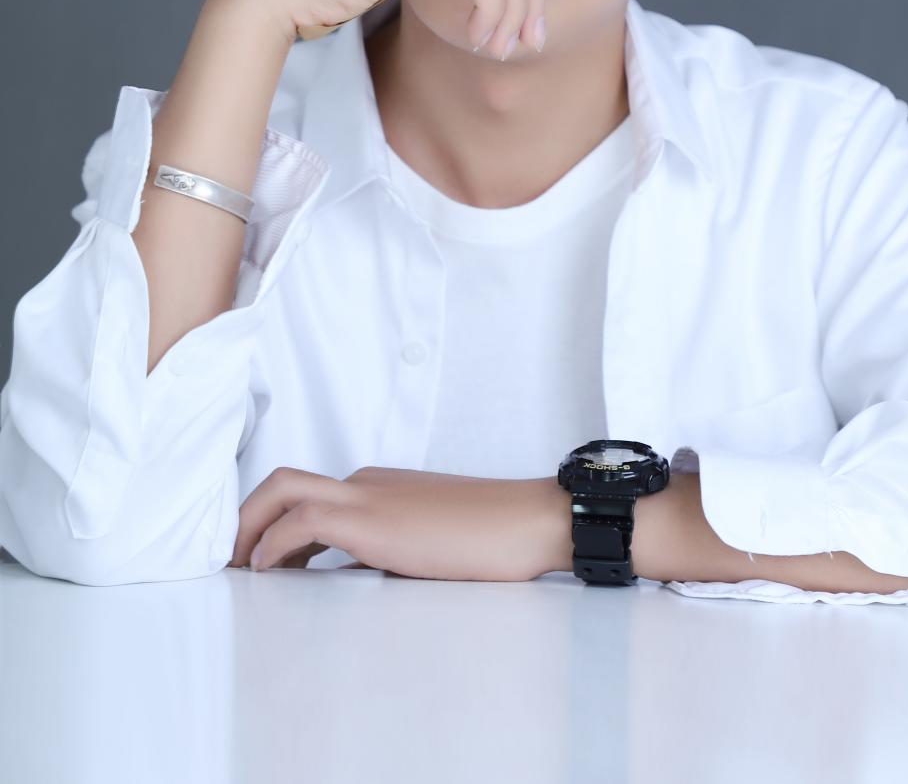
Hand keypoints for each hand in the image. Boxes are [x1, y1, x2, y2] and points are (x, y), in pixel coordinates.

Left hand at [228, 465, 570, 581]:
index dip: (272, 527)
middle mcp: (365, 481)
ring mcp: (367, 494)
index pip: (307, 497)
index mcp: (378, 486)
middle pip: (281, 482)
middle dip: (244, 518)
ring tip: (236, 569)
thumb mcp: (426, 543)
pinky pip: (302, 521)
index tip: (257, 562)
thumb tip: (358, 576)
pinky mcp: (371, 519)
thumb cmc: (490, 536)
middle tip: (230, 561)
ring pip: (282, 490)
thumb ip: (387, 550)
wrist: (525, 520)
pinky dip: (274, 545)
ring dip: (249, 527)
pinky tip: (268, 574)